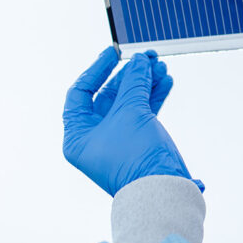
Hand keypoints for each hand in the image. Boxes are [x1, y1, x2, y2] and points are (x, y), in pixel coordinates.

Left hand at [62, 47, 200, 195]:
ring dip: (145, 82)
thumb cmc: (136, 159)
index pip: (81, 92)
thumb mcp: (130, 112)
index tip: (114, 52)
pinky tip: (164, 81)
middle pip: (109, 95)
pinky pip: (143, 112)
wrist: (162, 190)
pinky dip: (153, 96)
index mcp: (78, 135)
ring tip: (160, 66)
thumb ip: (134, 81)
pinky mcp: (138, 142)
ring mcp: (118, 140)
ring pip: (130, 102)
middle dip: (130, 74)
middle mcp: (95, 137)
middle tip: (146, 57)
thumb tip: (139, 61)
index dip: (97, 69)